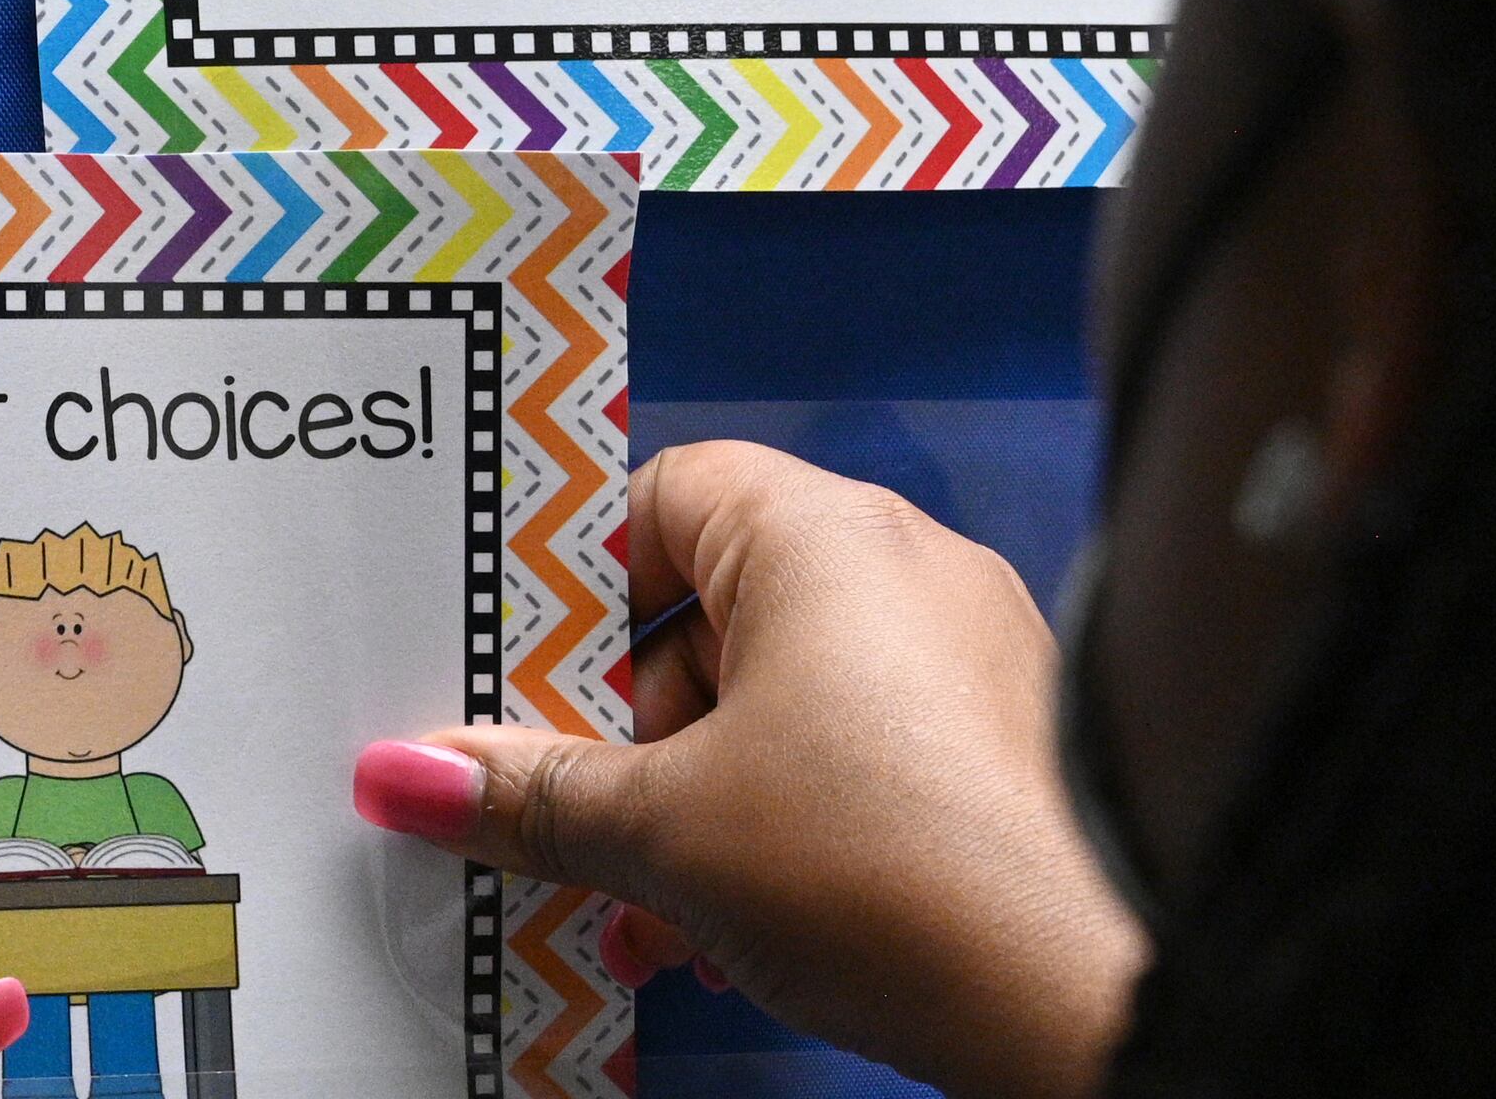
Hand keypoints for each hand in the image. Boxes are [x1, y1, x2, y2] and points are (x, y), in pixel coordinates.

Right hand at [351, 442, 1141, 1098]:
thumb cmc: (885, 867)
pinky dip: (789, 826)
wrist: (1090, 996)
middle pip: (713, 612)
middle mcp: (908, 565)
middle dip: (626, 732)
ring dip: (697, 798)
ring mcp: (973, 657)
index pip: (660, 498)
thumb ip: (528, 793)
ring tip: (645, 908)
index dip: (575, 585)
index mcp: (820, 533)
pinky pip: (862, 756)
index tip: (516, 676)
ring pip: (784, 700)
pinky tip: (738, 930)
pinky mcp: (1014, 750)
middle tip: (568, 817)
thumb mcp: (662, 831)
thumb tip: (405, 774)